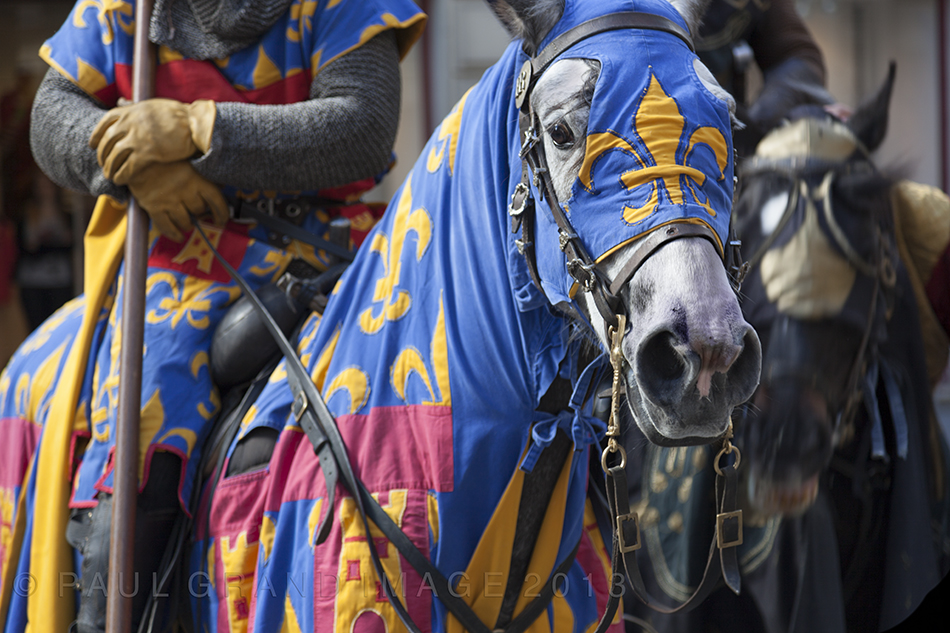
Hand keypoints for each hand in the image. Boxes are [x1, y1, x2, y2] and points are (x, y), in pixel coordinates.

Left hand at [89, 98, 215, 185]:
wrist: (195, 125)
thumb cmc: (178, 115)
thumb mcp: (151, 105)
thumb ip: (135, 106)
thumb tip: (123, 102)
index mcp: (130, 111)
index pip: (104, 123)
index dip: (96, 135)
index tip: (92, 145)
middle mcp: (130, 124)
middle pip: (107, 142)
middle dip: (102, 155)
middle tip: (103, 164)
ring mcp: (137, 139)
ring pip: (114, 156)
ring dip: (109, 168)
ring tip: (110, 175)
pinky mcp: (147, 154)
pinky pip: (127, 168)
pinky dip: (121, 175)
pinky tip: (119, 181)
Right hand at [126, 161, 227, 241]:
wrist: (136, 157)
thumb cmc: (166, 159)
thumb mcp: (189, 160)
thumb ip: (204, 173)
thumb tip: (222, 187)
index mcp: (195, 178)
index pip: (216, 200)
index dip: (222, 213)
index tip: (221, 220)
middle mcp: (183, 190)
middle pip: (199, 211)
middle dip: (200, 214)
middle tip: (196, 212)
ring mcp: (168, 200)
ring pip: (186, 222)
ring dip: (188, 224)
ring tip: (187, 222)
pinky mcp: (153, 207)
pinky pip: (167, 227)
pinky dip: (174, 234)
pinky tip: (179, 236)